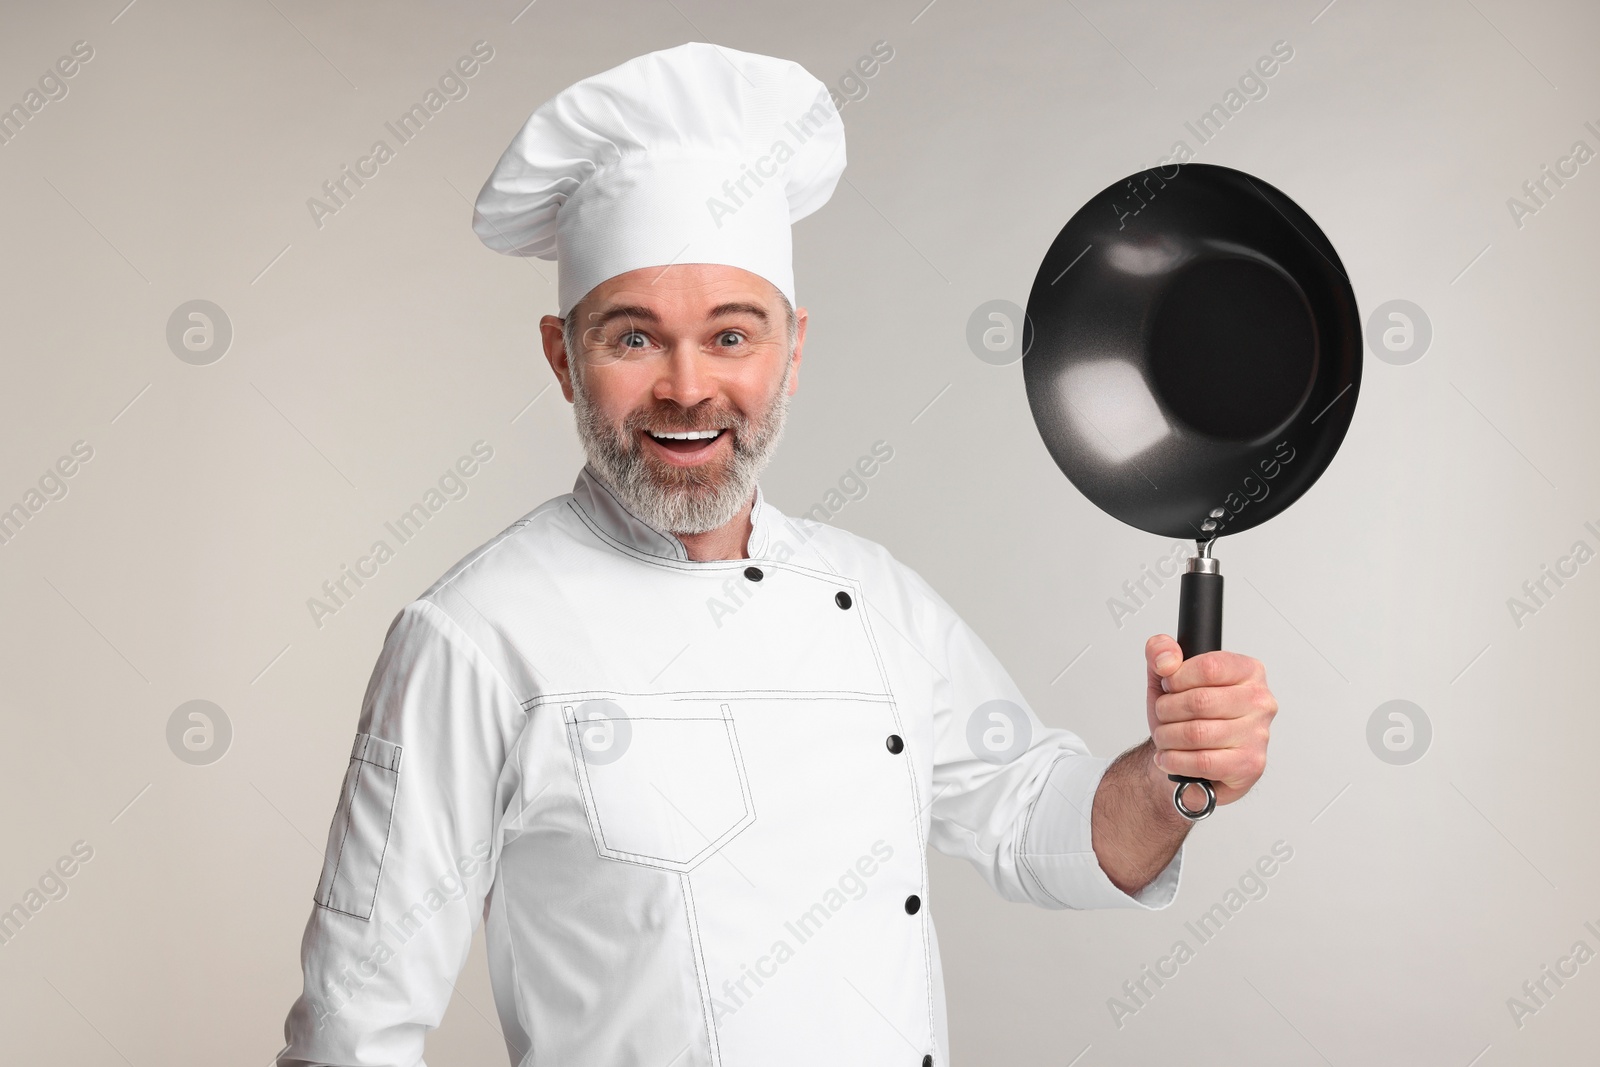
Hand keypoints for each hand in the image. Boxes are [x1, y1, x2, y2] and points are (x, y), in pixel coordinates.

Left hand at [1144, 635, 1275, 807]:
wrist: (1193, 763)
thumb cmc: (1183, 715)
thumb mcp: (1165, 677)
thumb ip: (1160, 652)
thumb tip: (1166, 660)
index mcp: (1248, 671)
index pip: (1209, 666)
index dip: (1177, 678)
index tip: (1169, 686)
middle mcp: (1260, 701)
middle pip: (1200, 701)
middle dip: (1167, 710)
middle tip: (1162, 715)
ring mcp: (1257, 734)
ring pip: (1197, 733)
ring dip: (1167, 737)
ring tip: (1164, 736)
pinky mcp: (1249, 765)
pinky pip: (1202, 762)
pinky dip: (1175, 760)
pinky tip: (1168, 757)